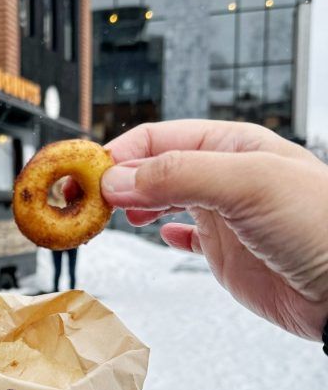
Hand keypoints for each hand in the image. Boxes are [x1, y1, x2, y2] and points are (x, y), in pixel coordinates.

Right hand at [101, 120, 327, 339]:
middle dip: (117, 180)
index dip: (119, 154)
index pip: (158, 138)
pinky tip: (160, 235)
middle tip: (86, 200)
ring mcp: (222, 214)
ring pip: (160, 199)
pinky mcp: (224, 251)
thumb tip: (118, 180)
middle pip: (152, 167)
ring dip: (132, 205)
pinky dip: (163, 233)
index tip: (87, 176)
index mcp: (230, 145)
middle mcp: (223, 176)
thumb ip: (177, 176)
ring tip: (111, 217)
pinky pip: (183, 235)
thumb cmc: (322, 226)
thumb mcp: (247, 184)